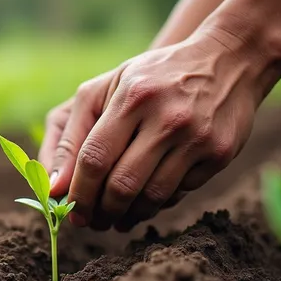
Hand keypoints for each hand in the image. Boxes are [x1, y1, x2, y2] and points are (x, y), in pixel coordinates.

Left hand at [39, 28, 270, 230]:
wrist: (227, 58)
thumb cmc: (151, 77)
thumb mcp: (105, 88)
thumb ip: (71, 135)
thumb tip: (54, 188)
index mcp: (133, 96)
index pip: (95, 158)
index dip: (79, 192)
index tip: (70, 210)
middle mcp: (168, 118)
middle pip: (122, 185)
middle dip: (100, 212)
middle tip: (91, 222)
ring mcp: (198, 137)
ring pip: (152, 198)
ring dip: (127, 217)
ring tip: (114, 219)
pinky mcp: (220, 153)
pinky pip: (179, 193)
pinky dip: (156, 205)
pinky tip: (144, 203)